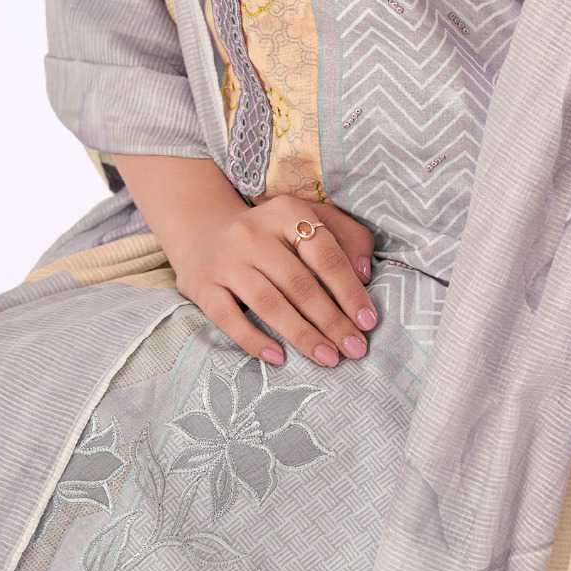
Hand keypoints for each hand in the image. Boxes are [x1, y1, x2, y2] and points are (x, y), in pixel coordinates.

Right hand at [172, 193, 376, 370]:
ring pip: (268, 302)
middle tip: (354, 348)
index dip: (349, 291)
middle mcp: (253, 233)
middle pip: (299, 283)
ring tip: (328, 357)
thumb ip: (347, 236)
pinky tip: (278, 358)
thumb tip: (365, 274)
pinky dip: (253, 340)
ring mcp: (226, 261)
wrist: (202, 229)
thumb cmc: (270, 232)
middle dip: (331, 321)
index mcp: (286, 212)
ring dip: (302, 334)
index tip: (368, 322)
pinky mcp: (203, 286)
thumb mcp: (308, 219)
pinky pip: (228, 318)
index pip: (325, 254)